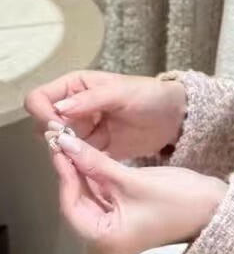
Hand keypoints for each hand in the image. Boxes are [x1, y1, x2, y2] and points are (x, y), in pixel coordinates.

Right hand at [23, 69, 186, 160]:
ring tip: (84, 156)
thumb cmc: (150, 96)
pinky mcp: (93, 150)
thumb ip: (91, 99)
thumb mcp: (122, 92)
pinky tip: (90, 166)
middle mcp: (72, 108)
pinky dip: (78, 163)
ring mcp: (81, 131)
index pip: (40, 99)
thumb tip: (59, 108)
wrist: (174, 117)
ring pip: (57, 145)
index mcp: (74, 87)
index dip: (42, 113)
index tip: (56, 128)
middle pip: (43, 125)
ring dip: (65, 153)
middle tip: (73, 145)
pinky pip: (75, 159)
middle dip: (53, 137)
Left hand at [45, 127, 227, 253]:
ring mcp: (120, 228)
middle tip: (64, 144)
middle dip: (73, 173)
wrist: (219, 209)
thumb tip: (65, 145)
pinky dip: (100, 179)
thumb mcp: (133, 180)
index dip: (65, 175)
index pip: (71, 205)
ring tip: (75, 146)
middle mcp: (107, 238)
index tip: (59, 148)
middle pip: (79, 202)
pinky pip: (107, 197)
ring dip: (85, 174)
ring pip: (92, 197)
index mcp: (105, 238)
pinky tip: (94, 158)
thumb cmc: (179, 199)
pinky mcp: (130, 217)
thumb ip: (97, 163)